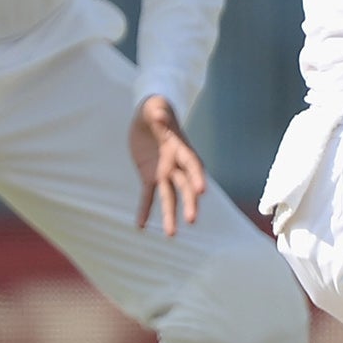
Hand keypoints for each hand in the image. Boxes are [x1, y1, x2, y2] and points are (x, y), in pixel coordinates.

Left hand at [130, 96, 205, 235]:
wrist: (149, 116)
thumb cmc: (156, 109)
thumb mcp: (156, 107)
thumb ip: (158, 113)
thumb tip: (158, 115)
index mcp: (181, 147)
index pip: (192, 164)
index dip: (197, 177)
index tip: (201, 191)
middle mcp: (176, 164)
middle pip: (185, 186)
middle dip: (189, 203)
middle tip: (192, 220)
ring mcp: (164, 172)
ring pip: (170, 197)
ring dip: (170, 215)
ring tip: (171, 235)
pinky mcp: (149, 176)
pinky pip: (148, 195)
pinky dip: (145, 210)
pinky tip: (141, 226)